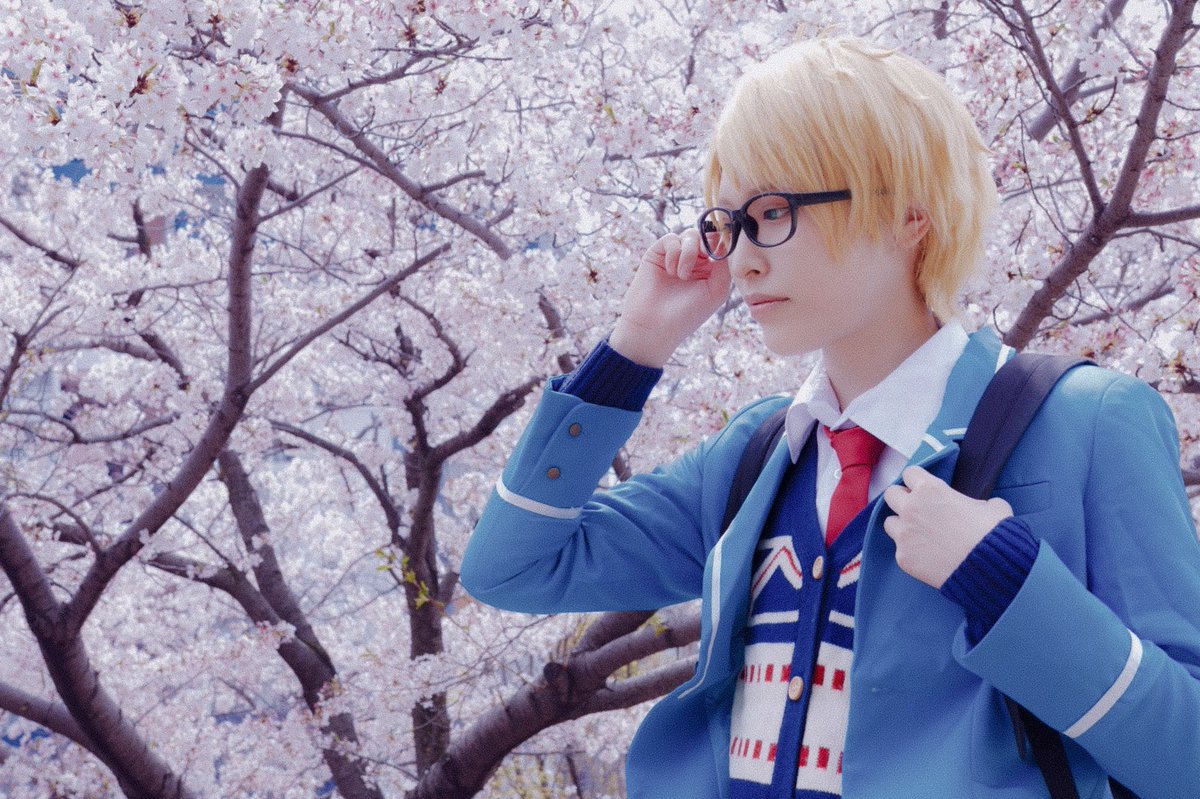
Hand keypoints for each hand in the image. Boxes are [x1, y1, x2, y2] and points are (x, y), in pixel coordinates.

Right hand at [608, 228, 731, 367]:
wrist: (654, 325)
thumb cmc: (687, 314)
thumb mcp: (716, 291)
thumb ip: (725, 265)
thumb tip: (724, 242)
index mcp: (710, 271)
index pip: (721, 246)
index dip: (724, 242)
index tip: (721, 250)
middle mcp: (694, 262)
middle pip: (707, 235)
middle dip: (707, 243)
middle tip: (704, 256)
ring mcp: (675, 257)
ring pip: (690, 235)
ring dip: (690, 252)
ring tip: (682, 275)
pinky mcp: (657, 254)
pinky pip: (671, 238)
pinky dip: (674, 252)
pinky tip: (671, 271)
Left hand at [881, 466, 1012, 588]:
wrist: (989, 567)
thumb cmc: (992, 533)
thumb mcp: (991, 506)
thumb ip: (975, 502)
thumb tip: (978, 508)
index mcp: (930, 489)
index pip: (909, 473)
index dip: (917, 481)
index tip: (922, 489)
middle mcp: (911, 508)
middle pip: (890, 494)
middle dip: (901, 499)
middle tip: (916, 510)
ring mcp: (904, 534)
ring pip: (889, 523)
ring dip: (901, 526)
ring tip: (920, 535)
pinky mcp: (903, 557)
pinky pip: (900, 550)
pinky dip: (911, 552)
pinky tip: (928, 557)